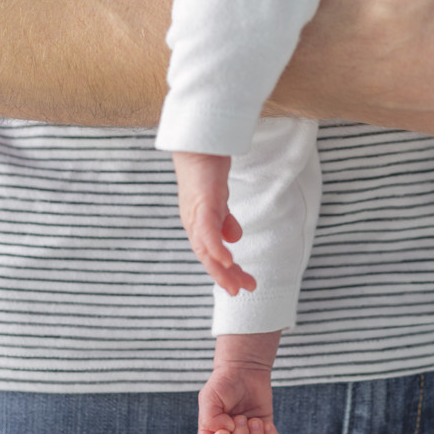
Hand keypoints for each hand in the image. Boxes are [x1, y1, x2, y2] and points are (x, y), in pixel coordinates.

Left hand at [172, 151, 253, 294]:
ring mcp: (196, 212)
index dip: (223, 271)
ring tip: (235, 284)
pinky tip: (226, 260)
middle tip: (241, 291)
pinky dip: (215, 247)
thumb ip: (224, 219)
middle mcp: (193, 221)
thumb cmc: (207, 168)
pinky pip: (207, 230)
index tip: (239, 285)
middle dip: (223, 276)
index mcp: (198, 223)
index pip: (210, 253)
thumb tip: (233, 239)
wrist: (198, 142)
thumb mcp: (219, 199)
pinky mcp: (202, 202)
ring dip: (220, 269)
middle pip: (206, 256)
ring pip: (205, 248)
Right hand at [198, 332, 281, 433]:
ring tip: (255, 420)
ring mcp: (247, 432)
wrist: (245, 368)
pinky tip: (266, 424)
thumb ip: (211, 419)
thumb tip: (227, 431)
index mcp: (211, 429)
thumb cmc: (224, 382)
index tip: (225, 431)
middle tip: (241, 417)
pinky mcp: (263, 426)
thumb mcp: (209, 396)